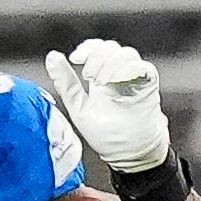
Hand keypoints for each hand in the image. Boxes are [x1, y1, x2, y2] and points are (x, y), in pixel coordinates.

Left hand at [45, 38, 171, 173]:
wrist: (126, 152)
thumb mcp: (78, 106)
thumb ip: (66, 82)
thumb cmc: (104, 134)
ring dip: (110, 63)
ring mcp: (134, 79)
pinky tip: (115, 80)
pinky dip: (128, 68)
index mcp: (101, 78)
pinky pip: (143, 67)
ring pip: (126, 54)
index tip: (75, 58)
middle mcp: (118, 75)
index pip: (97, 50)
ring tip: (100, 82)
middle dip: (97, 57)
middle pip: (111, 48)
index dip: (88, 48)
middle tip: (89, 76)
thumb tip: (52, 57)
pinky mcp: (148, 86)